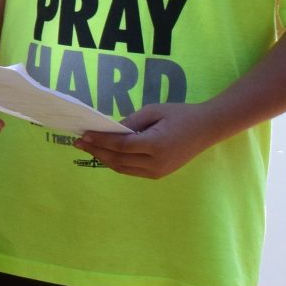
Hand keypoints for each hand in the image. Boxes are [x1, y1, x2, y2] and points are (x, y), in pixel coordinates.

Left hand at [75, 98, 227, 177]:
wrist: (207, 128)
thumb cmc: (180, 115)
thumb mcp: (154, 111)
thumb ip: (131, 122)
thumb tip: (109, 131)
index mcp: (155, 145)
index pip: (120, 146)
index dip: (99, 141)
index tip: (83, 134)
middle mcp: (156, 163)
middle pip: (118, 160)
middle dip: (96, 150)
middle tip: (78, 142)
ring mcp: (158, 172)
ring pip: (123, 168)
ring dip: (104, 159)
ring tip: (88, 148)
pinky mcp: (159, 174)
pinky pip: (132, 170)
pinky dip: (117, 163)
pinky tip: (106, 154)